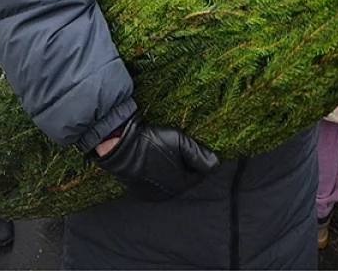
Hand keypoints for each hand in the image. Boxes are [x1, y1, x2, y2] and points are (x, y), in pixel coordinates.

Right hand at [92, 114, 219, 201]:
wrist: (120, 147)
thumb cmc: (152, 143)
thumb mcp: (181, 142)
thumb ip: (200, 154)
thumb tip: (217, 164)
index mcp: (180, 184)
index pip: (200, 173)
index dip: (198, 159)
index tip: (190, 146)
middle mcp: (167, 194)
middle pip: (184, 178)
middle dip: (184, 164)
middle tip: (176, 147)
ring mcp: (152, 194)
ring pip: (170, 181)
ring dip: (171, 169)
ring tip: (162, 152)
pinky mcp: (139, 191)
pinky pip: (155, 183)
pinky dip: (157, 173)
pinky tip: (152, 160)